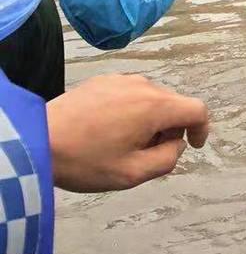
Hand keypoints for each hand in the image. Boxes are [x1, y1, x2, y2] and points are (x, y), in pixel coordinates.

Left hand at [47, 74, 209, 191]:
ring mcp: (121, 80)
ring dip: (148, 120)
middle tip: (146, 154)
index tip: (193, 146)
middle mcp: (144, 86)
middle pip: (172, 105)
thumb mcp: (132, 174)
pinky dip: (130, 111)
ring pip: (150, 99)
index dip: (202, 129)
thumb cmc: (85, 160)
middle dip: (169, 129)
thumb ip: (167, 159)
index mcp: (156, 106)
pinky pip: (129, 95)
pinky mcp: (101, 81)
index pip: (197, 110)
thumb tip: (176, 144)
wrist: (35, 140)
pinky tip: (106, 130)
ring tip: (123, 144)